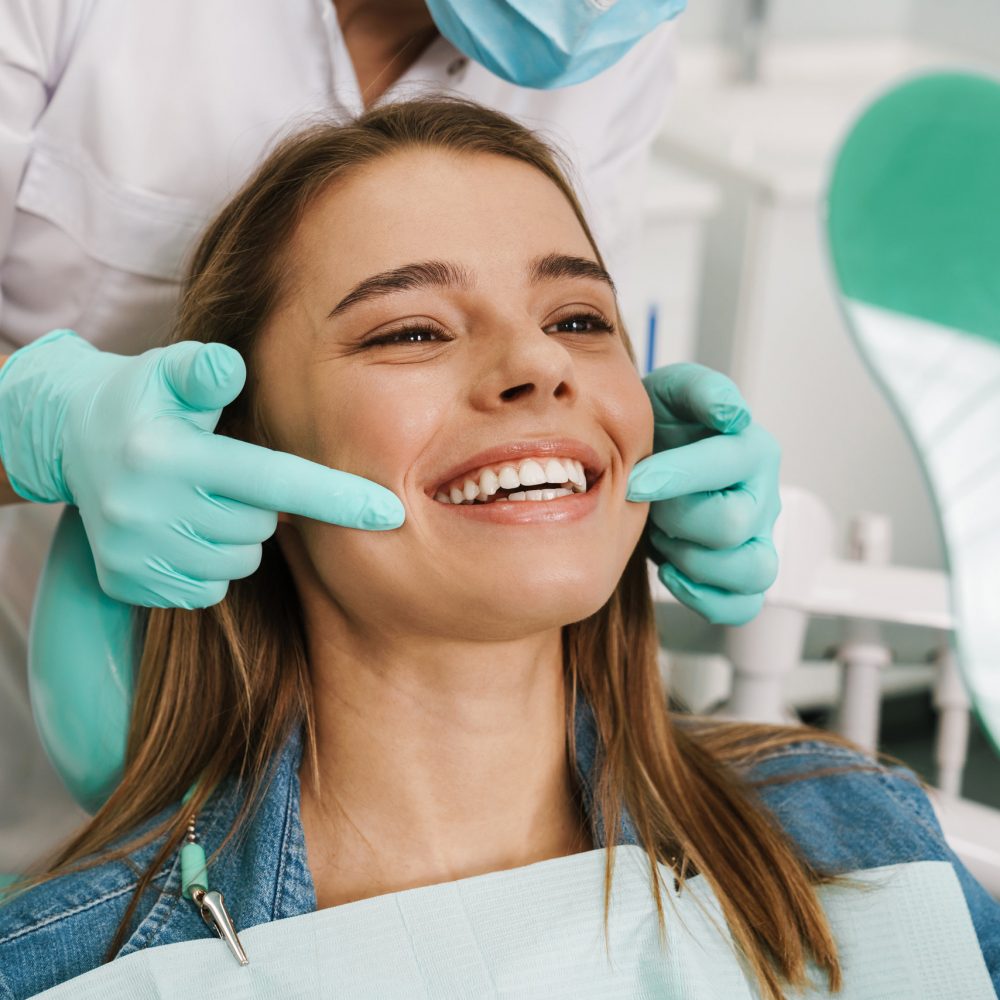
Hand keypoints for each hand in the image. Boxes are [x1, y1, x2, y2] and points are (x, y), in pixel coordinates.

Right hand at [0, 330, 403, 607]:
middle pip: (259, 527)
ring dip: (235, 536)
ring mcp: (135, 554)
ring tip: (200, 499)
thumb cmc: (143, 400)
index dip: (336, 497)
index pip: (271, 481)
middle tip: (225, 473)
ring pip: (238, 563)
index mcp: (166, 455)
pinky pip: (207, 590)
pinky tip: (183, 530)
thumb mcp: (167, 371)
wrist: (68, 440)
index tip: (391, 513)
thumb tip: (232, 367)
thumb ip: (205, 370)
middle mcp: (146, 510)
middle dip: (259, 504)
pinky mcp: (128, 584)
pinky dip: (208, 565)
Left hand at [626, 363, 780, 625]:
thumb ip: (700, 390)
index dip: (676, 476)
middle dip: (678, 518)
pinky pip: (743, 604)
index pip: (727, 466)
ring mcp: (757, 538)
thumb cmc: (661, 427)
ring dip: (695, 561)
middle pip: (733, 525)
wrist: (649, 456)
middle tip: (649, 506)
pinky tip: (672, 572)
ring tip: (665, 538)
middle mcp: (763, 495)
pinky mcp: (743, 571)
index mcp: (751, 449)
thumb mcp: (671, 392)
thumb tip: (730, 412)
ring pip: (752, 572)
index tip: (634, 480)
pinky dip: (706, 597)